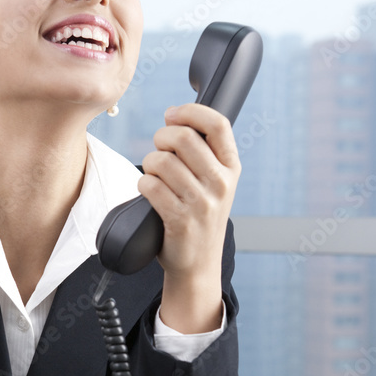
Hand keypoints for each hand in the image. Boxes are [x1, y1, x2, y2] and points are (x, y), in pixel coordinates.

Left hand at [137, 102, 240, 281]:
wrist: (198, 263)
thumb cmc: (200, 216)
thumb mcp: (216, 183)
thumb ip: (204, 152)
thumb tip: (175, 116)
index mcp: (231, 167)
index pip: (218, 124)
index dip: (190, 111)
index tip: (172, 115)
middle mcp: (221, 183)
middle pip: (183, 137)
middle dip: (160, 137)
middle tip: (158, 150)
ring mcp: (202, 202)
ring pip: (162, 161)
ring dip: (149, 164)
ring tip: (154, 174)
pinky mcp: (180, 219)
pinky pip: (150, 185)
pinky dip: (143, 184)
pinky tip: (150, 192)